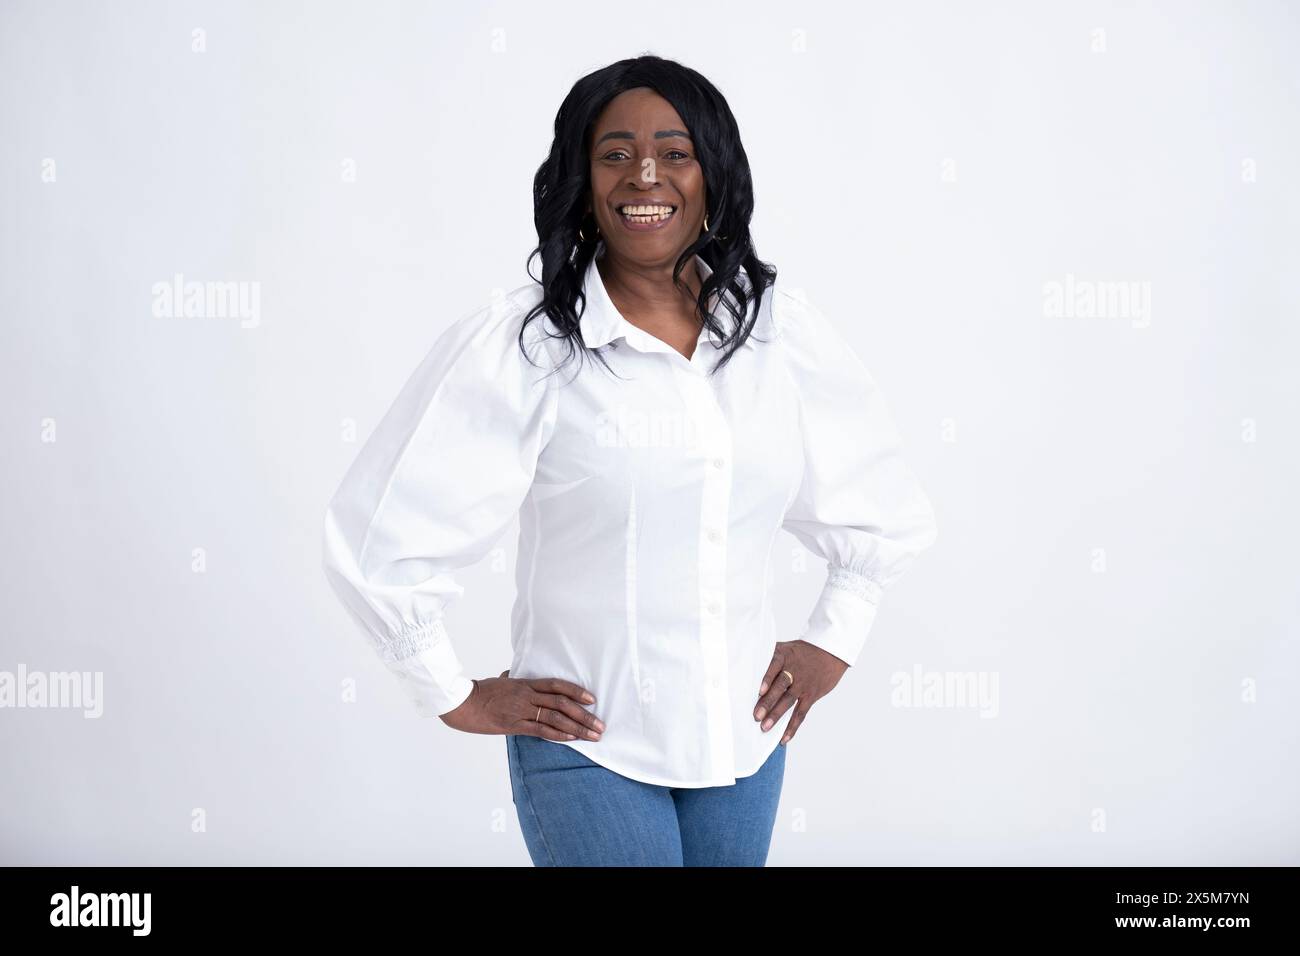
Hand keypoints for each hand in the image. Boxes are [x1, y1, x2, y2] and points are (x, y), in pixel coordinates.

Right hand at [439, 669, 605, 741]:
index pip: (557, 685)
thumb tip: (514, 675)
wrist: (461, 703)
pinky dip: (559, 734)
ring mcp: (521, 710)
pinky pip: (540, 730)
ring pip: (556, 717)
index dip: (577, 691)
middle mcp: (527, 696)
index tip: (593, 700)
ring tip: (593, 735)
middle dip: (585, 715)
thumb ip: (512, 679)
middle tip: (601, 725)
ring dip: (578, 727)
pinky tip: (572, 739)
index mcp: (525, 684)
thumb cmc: (480, 692)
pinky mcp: (514, 725)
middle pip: (562, 703)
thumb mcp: (500, 681)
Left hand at [754, 640, 847, 744]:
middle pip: (780, 686)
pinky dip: (792, 727)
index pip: (775, 666)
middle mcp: (794, 670)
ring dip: (777, 715)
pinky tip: (784, 738)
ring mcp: (803, 684)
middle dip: (768, 701)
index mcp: (785, 656)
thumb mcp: (785, 648)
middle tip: (756, 715)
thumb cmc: (800, 652)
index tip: (759, 690)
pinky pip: (801, 713)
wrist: (830, 653)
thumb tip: (743, 664)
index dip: (767, 678)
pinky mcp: (811, 696)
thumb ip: (768, 657)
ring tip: (765, 728)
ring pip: (789, 701)